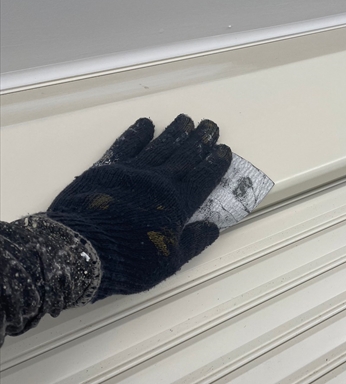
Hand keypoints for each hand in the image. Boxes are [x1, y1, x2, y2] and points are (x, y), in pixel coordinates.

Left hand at [47, 114, 231, 299]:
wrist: (83, 249)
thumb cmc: (129, 260)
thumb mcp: (170, 262)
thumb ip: (193, 242)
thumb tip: (212, 227)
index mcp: (177, 203)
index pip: (203, 178)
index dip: (215, 164)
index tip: (224, 150)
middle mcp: (159, 181)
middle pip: (185, 156)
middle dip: (200, 140)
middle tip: (209, 126)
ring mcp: (133, 171)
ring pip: (160, 146)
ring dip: (175, 132)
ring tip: (185, 120)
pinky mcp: (107, 168)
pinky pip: (126, 144)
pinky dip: (137, 133)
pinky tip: (146, 124)